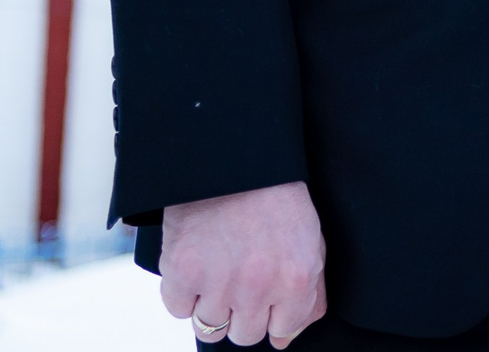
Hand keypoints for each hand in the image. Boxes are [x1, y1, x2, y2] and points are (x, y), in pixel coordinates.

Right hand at [159, 180, 327, 347]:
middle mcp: (257, 288)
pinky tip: (197, 264)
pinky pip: (177, 309)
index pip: (282, 330)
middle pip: (245, 335)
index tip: (266, 290)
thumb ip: (309, 296)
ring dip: (213, 304)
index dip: (273, 311)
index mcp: (295, 280)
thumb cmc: (277, 197)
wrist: (235, 156)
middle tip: (241, 277)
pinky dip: (183, 292)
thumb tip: (286, 339)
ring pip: (210, 327)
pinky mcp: (181, 271)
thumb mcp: (311, 241)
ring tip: (219, 269)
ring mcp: (217, 282)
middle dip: (243, 312)